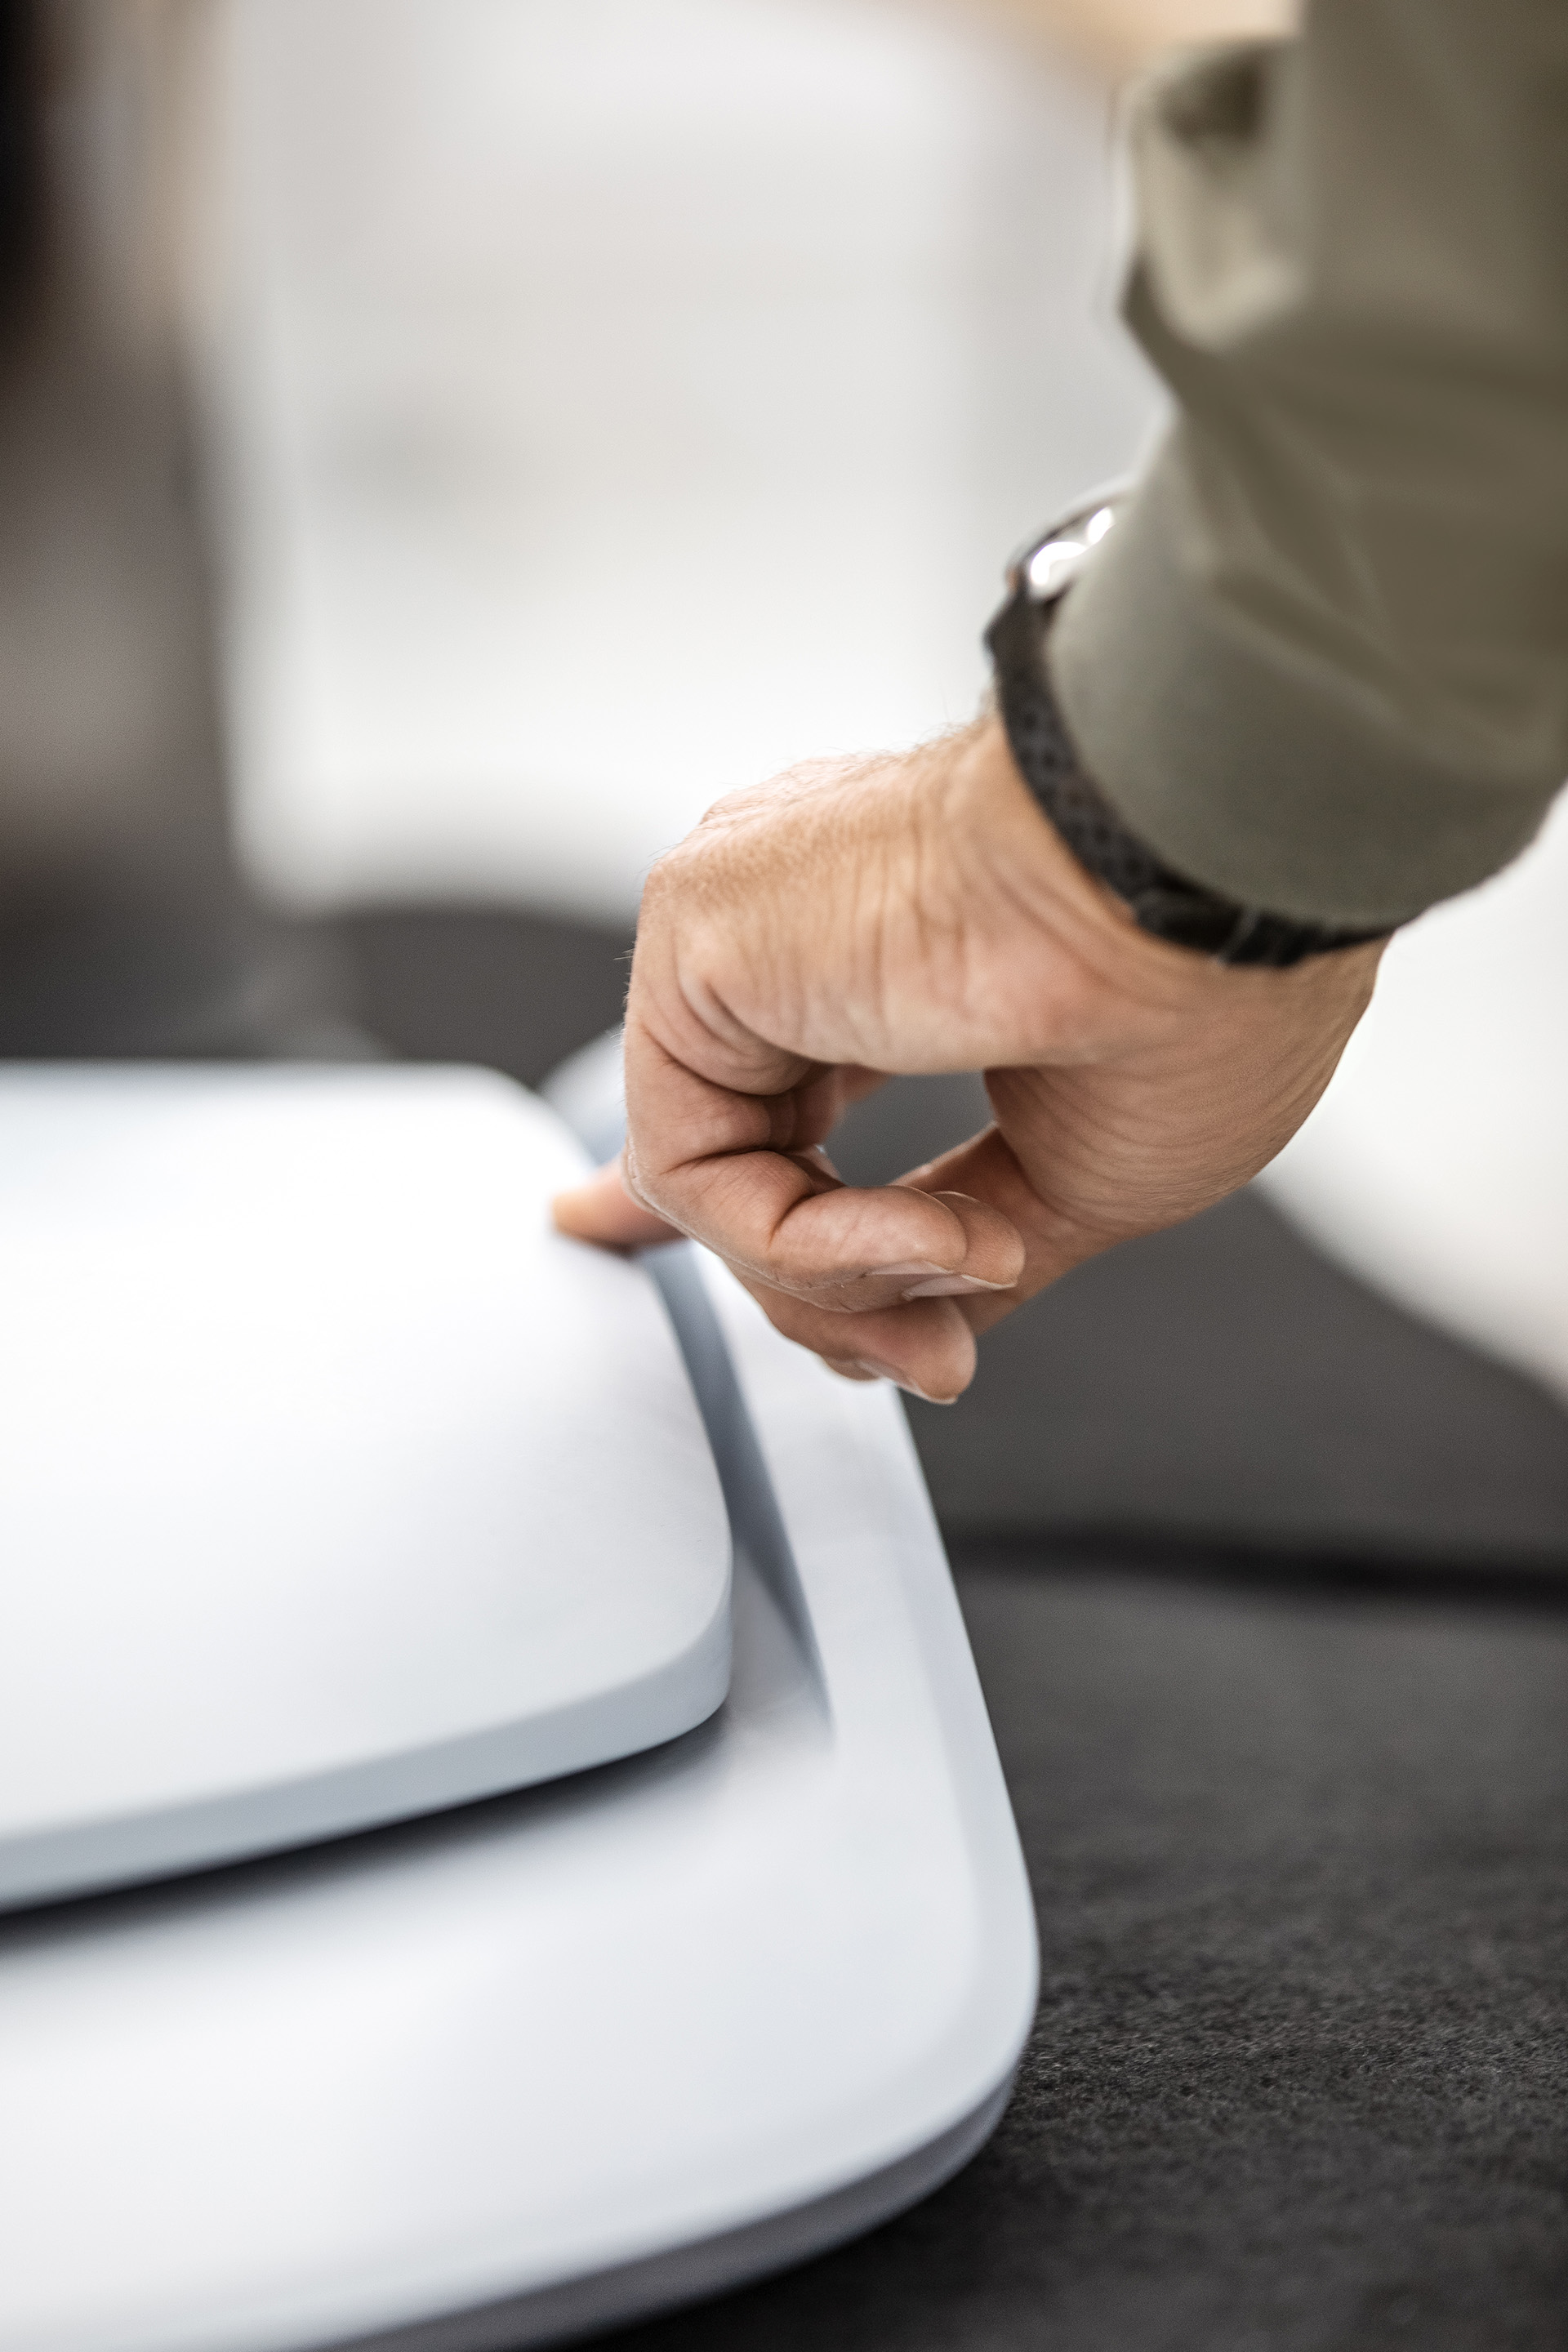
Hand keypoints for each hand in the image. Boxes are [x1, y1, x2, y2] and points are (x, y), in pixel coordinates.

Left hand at [552, 718, 1382, 1400]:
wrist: (1211, 896)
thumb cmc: (1197, 1003)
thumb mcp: (1078, 1176)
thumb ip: (956, 1243)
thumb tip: (919, 1325)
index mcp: (888, 952)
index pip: (760, 1085)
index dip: (720, 1183)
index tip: (598, 1232)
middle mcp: (803, 933)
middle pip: (735, 1158)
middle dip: (835, 1297)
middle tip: (943, 1366)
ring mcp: (746, 933)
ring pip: (719, 1184)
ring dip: (854, 1279)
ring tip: (980, 1265)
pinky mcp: (693, 937)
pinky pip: (699, 1171)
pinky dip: (814, 1247)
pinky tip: (940, 1240)